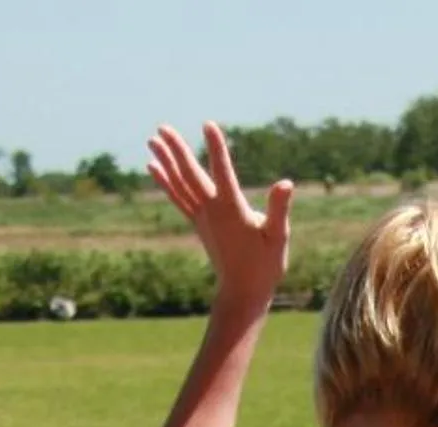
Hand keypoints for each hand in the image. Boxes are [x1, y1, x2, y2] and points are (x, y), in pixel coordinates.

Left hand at [145, 122, 290, 314]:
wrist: (243, 291)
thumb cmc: (265, 265)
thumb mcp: (278, 236)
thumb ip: (279, 208)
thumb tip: (286, 183)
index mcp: (233, 209)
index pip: (222, 172)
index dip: (216, 148)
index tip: (208, 125)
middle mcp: (212, 210)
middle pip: (190, 174)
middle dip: (177, 150)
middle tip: (162, 127)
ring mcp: (202, 217)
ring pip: (179, 184)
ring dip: (165, 161)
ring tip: (152, 140)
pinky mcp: (198, 224)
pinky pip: (177, 198)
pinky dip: (165, 182)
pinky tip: (152, 167)